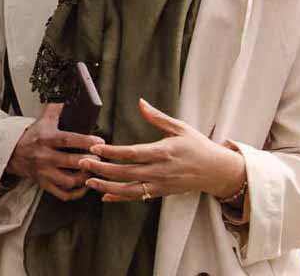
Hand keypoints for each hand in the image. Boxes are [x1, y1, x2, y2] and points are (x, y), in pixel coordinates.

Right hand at [6, 103, 105, 201]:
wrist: (12, 154)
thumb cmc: (32, 136)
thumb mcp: (42, 120)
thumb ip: (56, 109)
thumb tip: (71, 98)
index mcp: (46, 138)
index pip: (68, 139)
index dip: (85, 141)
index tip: (99, 141)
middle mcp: (45, 156)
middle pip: (71, 162)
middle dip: (89, 161)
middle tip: (100, 157)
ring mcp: (45, 173)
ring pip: (69, 181)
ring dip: (85, 178)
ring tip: (93, 171)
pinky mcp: (45, 185)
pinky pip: (64, 194)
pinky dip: (77, 193)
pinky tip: (85, 186)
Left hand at [82, 98, 245, 202]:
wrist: (217, 171)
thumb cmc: (198, 146)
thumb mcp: (180, 127)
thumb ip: (158, 117)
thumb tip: (140, 102)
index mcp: (163, 152)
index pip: (132, 153)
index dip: (111, 152)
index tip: (94, 148)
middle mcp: (160, 170)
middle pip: (125, 172)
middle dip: (102, 169)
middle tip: (82, 163)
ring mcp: (160, 184)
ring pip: (129, 189)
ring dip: (107, 187)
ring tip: (88, 181)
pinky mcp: (161, 192)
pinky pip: (137, 197)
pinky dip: (120, 198)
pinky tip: (105, 196)